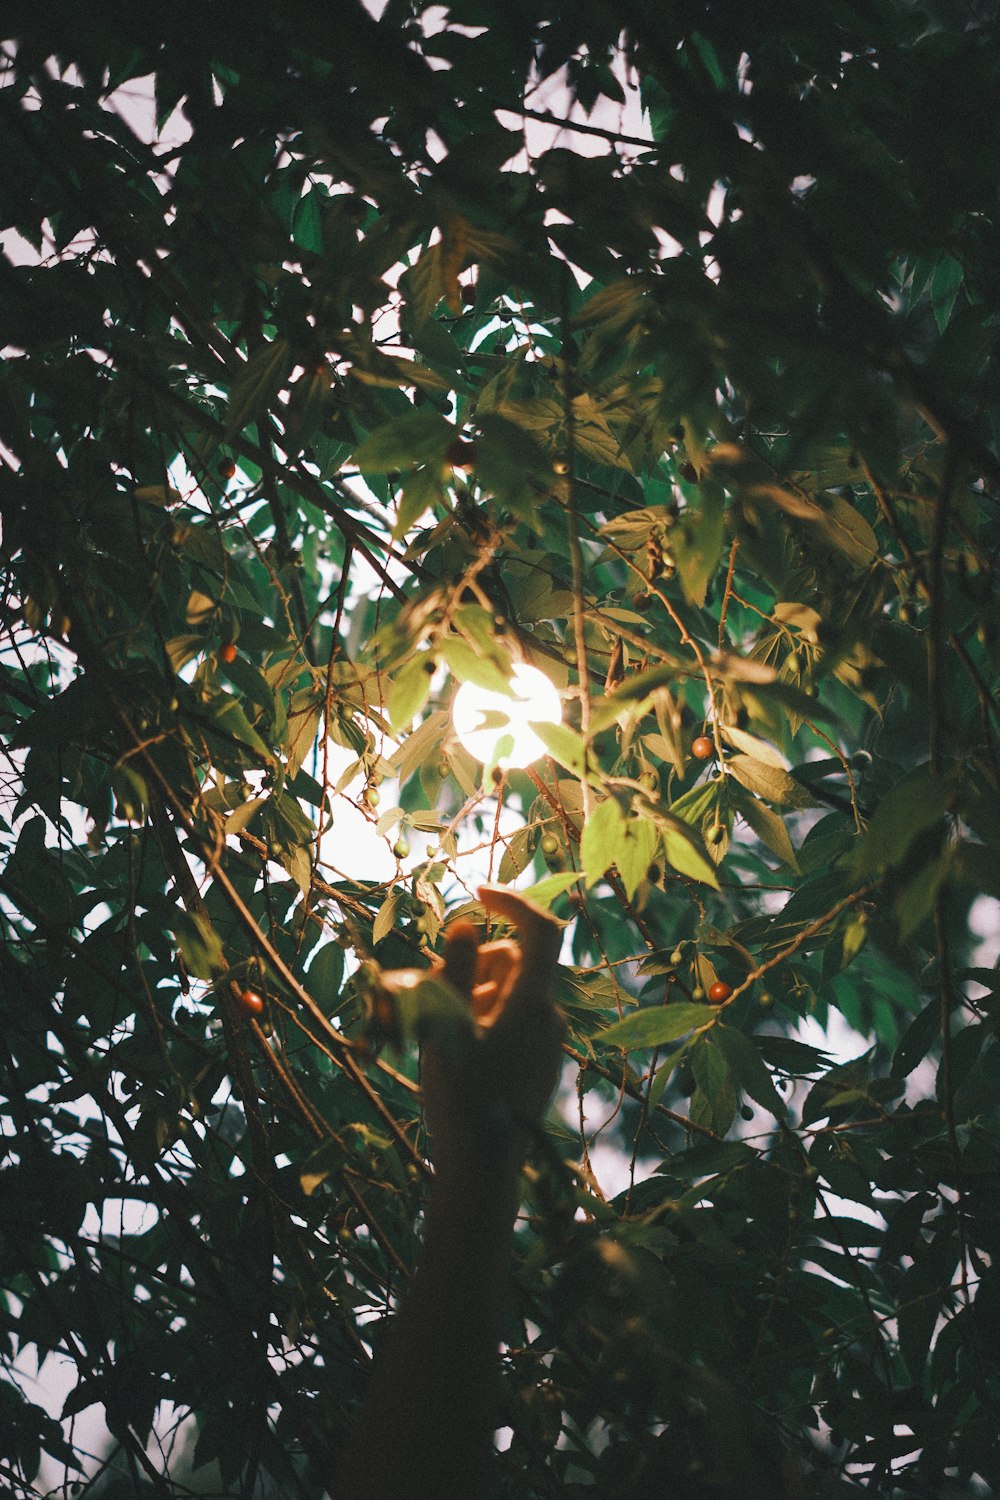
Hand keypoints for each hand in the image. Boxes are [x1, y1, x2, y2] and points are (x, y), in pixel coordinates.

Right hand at [420, 885, 563, 1171]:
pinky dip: (487, 1018)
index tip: (478, 893)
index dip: (512, 902)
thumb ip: (453, 971)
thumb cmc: (460, 1096)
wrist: (483, 1167)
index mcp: (532, 1002)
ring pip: (511, 992)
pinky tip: (459, 1050)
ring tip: (442, 1026)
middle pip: (516, 961)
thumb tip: (465, 927)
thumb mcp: (444, 1028)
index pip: (540, 929)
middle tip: (434, 986)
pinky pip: (515, 1021)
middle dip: (476, 962)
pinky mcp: (541, 1063)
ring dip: (477, 992)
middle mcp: (549, 1017)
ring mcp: (548, 1042)